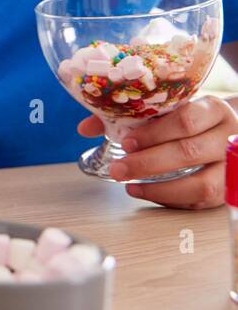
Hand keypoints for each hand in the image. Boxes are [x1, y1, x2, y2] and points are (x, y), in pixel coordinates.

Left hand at [77, 96, 237, 207]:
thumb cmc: (192, 118)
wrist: (227, 129)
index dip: (153, 133)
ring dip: (161, 189)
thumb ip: (128, 115)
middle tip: (118, 170)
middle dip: (148, 164)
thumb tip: (86, 128)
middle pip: (189, 152)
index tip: (127, 142)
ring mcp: (233, 165)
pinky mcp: (229, 188)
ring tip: (130, 187)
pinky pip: (203, 201)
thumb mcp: (168, 109)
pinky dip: (172, 200)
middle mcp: (228, 136)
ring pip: (202, 184)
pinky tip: (147, 194)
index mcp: (212, 109)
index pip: (186, 120)